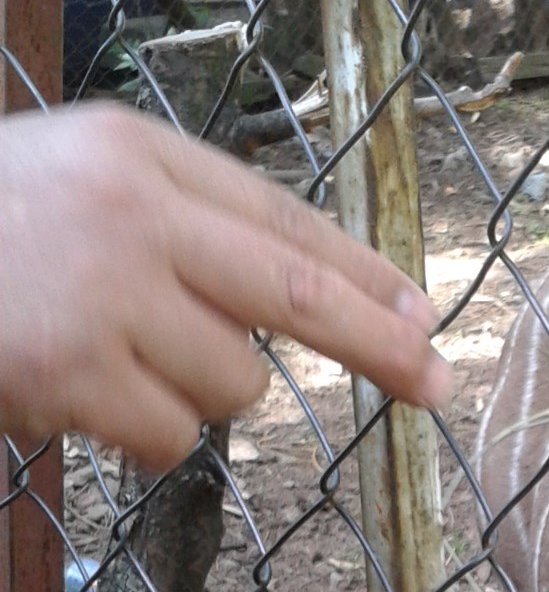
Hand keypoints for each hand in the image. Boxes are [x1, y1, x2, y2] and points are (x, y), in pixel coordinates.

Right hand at [0, 103, 450, 466]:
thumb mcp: (71, 181)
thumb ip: (173, 225)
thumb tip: (286, 311)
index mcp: (132, 153)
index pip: (278, 215)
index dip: (362, 272)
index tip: (425, 313)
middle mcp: (127, 212)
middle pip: (294, 292)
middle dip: (379, 344)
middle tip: (439, 383)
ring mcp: (99, 294)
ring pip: (233, 384)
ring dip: (192, 393)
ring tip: (101, 356)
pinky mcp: (70, 374)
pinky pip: (171, 437)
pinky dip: (137, 432)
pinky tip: (65, 392)